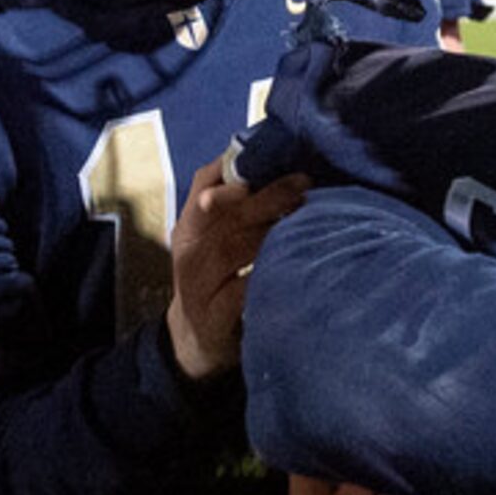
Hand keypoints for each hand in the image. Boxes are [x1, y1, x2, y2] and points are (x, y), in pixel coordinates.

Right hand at [164, 154, 309, 380]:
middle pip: (227, 214)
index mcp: (190, 224)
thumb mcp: (214, 240)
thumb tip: (285, 167)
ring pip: (233, 248)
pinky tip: (293, 265)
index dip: (237, 167)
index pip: (204, 182)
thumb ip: (237, 208)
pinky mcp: (213, 314)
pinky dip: (266, 274)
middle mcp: (189, 249)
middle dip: (267, 196)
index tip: (277, 155)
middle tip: (303, 182)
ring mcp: (197, 283)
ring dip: (270, 231)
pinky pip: (241, 289)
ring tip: (305, 217)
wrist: (193, 339)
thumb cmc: (215, 279)